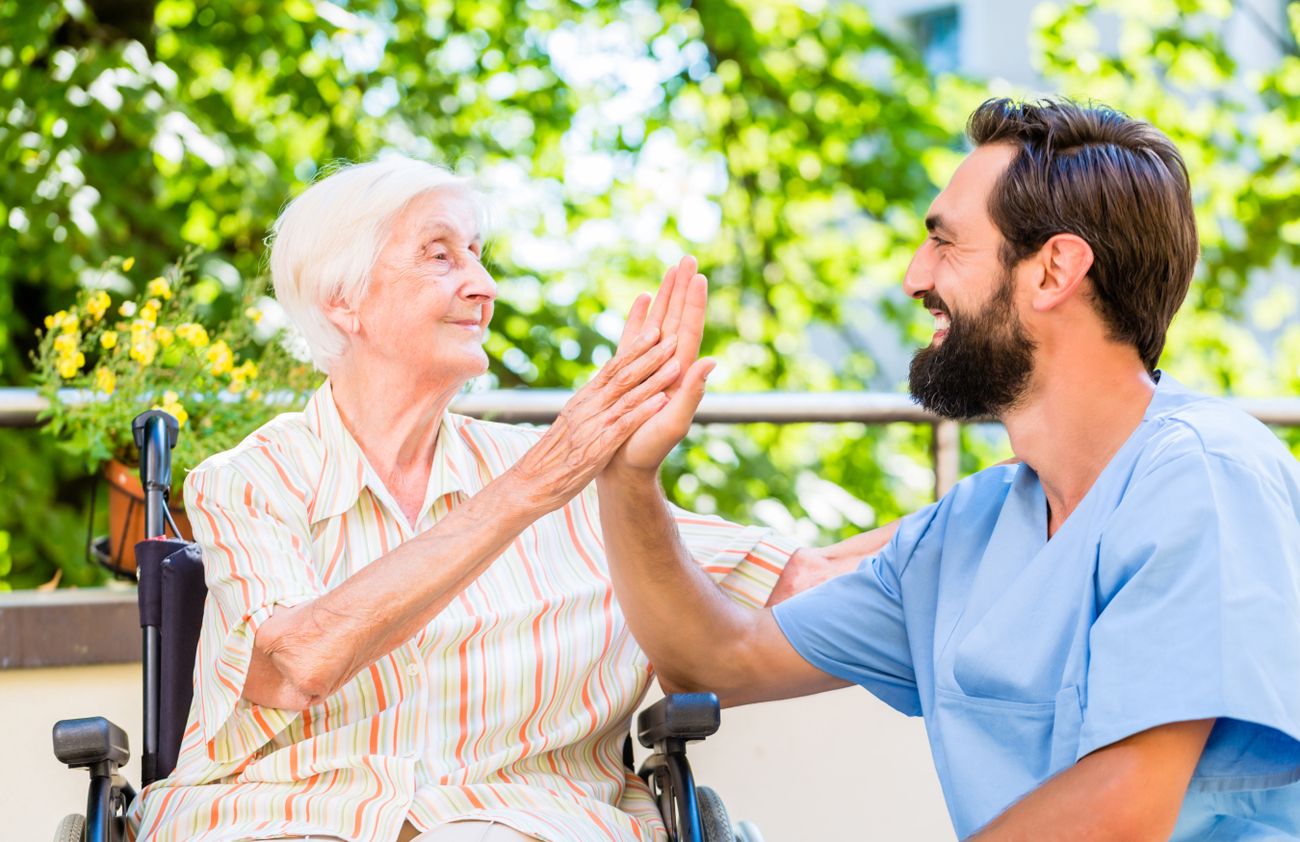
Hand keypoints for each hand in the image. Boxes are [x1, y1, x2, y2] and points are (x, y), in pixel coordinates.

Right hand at [510, 324, 680, 512]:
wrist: (534, 481)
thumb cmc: (555, 454)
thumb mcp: (573, 420)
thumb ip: (590, 404)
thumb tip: (605, 388)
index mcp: (585, 398)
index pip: (612, 366)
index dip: (635, 348)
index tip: (654, 331)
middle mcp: (590, 406)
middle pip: (623, 375)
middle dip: (650, 355)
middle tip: (673, 338)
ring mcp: (595, 424)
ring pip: (628, 396)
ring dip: (654, 379)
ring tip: (677, 365)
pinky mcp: (599, 446)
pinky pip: (625, 424)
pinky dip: (644, 411)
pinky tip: (663, 402)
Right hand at [609, 256, 714, 473]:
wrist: (624, 467)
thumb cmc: (649, 451)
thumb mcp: (674, 423)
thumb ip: (692, 393)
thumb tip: (711, 360)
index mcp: (679, 375)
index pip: (690, 331)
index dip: (694, 304)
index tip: (699, 276)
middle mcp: (667, 366)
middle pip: (677, 319)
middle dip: (682, 289)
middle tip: (688, 257)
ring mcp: (649, 367)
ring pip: (659, 323)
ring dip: (665, 297)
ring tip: (670, 270)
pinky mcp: (631, 372)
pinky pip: (636, 336)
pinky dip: (640, 316)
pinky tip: (643, 299)